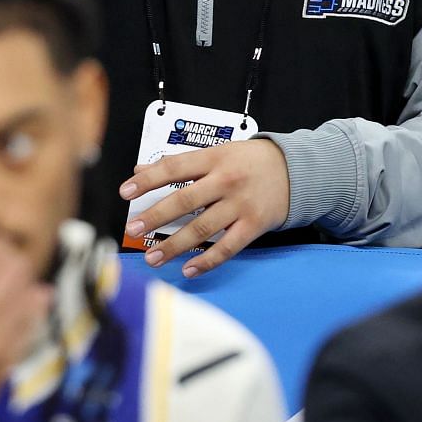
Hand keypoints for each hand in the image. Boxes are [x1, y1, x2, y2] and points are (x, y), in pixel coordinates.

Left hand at [120, 138, 289, 277]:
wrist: (295, 168)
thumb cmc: (249, 160)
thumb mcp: (216, 152)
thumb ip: (180, 163)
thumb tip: (141, 169)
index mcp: (213, 158)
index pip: (173, 167)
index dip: (148, 180)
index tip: (125, 192)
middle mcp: (225, 181)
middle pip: (184, 201)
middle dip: (156, 217)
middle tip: (133, 229)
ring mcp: (240, 205)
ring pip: (202, 228)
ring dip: (175, 245)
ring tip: (153, 257)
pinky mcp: (254, 225)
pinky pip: (227, 247)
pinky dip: (208, 261)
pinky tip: (189, 269)